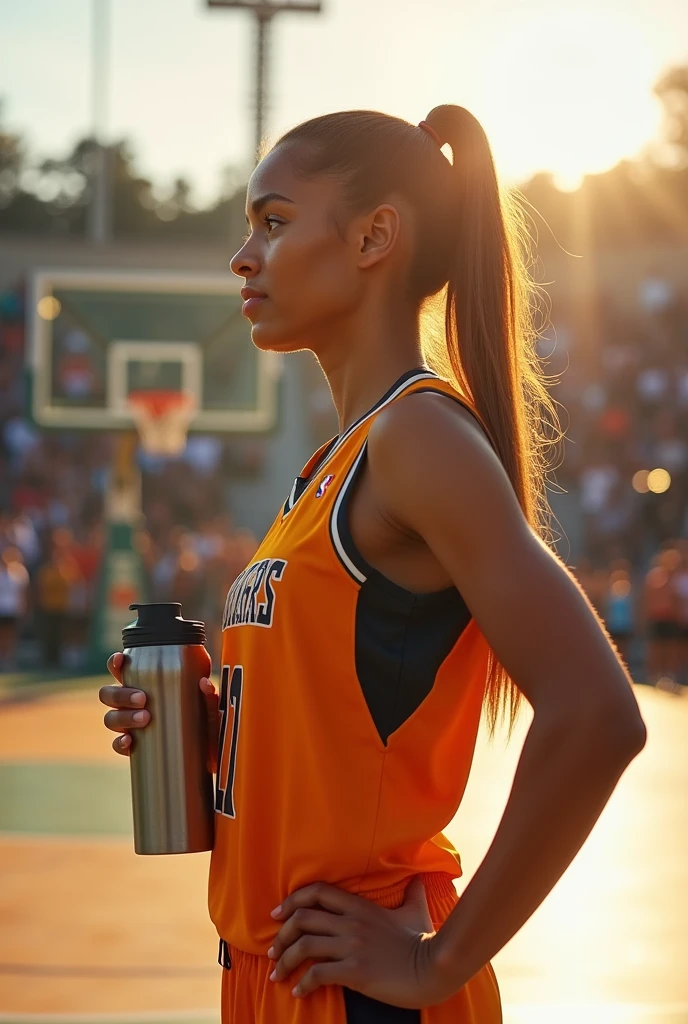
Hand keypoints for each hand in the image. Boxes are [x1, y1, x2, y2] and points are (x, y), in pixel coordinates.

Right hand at [99, 652, 218, 768]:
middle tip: (143, 699)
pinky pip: (118, 745)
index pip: (123, 670)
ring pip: (111, 718)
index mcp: (147, 685)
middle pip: (110, 694)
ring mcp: (132, 725)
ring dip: (123, 717)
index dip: (116, 663)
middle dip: (121, 694)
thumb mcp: (211, 707)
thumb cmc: (206, 722)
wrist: (209, 756)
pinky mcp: (135, 747)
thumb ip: (209, 695)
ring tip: (145, 718)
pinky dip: (120, 742)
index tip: (121, 659)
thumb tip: (204, 683)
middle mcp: (133, 704)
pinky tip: (129, 741)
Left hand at [266, 876, 453, 1006]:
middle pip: (302, 919)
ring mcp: (352, 946)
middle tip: (272, 951)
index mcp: (360, 906)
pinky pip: (318, 975)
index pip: (316, 892)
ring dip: (285, 961)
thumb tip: (420, 879)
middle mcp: (351, 922)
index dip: (292, 900)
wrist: (433, 968)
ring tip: (278, 974)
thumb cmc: (423, 940)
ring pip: (304, 946)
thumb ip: (413, 892)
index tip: (277, 914)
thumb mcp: (415, 910)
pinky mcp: (355, 971)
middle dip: (281, 935)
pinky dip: (303, 984)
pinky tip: (299, 992)